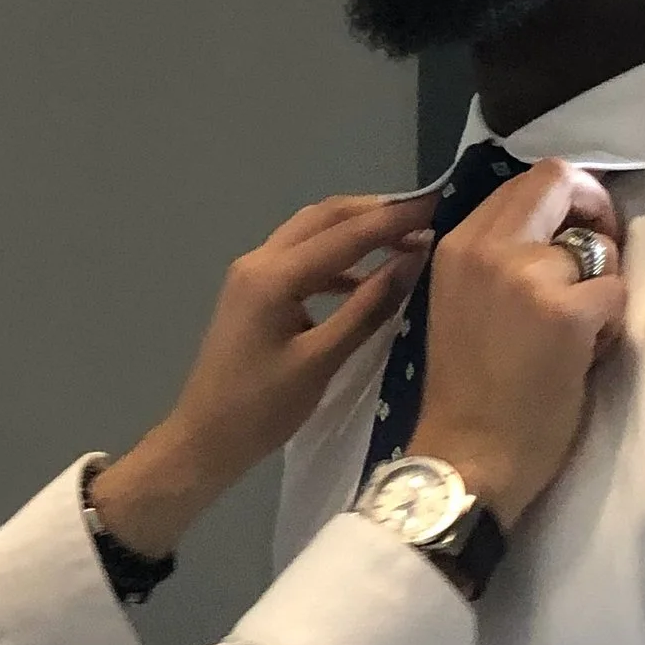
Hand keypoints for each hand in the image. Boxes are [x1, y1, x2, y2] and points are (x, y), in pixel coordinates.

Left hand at [90, 192, 435, 558]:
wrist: (204, 439)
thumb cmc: (262, 408)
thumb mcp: (322, 360)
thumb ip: (368, 307)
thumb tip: (413, 260)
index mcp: (273, 275)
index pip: (346, 233)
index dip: (395, 219)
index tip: (440, 205)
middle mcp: (259, 260)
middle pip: (325, 217)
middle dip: (376, 214)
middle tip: (426, 216)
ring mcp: (252, 274)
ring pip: (312, 234)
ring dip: (357, 233)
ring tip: (405, 243)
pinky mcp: (254, 292)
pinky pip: (302, 259)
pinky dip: (337, 260)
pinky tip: (366, 281)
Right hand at [413, 160, 625, 527]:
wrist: (467, 456)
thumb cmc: (469, 390)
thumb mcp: (464, 300)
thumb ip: (500, 256)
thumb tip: (557, 223)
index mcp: (458, 244)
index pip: (526, 179)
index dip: (567, 198)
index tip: (576, 233)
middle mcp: (488, 247)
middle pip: (561, 182)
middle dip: (595, 214)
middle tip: (598, 262)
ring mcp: (528, 277)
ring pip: (598, 247)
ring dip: (601, 286)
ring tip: (575, 333)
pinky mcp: (567, 313)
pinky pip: (616, 291)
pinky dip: (609, 325)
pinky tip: (582, 357)